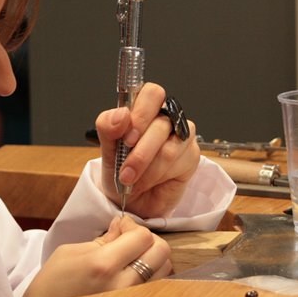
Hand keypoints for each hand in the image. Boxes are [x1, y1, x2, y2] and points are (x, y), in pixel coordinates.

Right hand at [20, 216, 171, 296]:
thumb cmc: (51, 286)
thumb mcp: (70, 253)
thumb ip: (103, 239)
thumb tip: (122, 226)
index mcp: (102, 265)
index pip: (142, 236)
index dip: (133, 226)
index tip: (122, 226)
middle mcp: (122, 285)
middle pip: (161, 251)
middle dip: (147, 239)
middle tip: (129, 239)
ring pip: (164, 269)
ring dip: (152, 257)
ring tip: (131, 257)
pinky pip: (157, 287)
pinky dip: (151, 274)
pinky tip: (133, 273)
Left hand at [96, 83, 198, 217]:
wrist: (132, 202)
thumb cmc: (121, 172)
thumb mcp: (106, 151)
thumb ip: (108, 128)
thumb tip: (121, 114)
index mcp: (145, 109)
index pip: (152, 93)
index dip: (141, 114)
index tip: (127, 138)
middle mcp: (166, 118)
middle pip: (162, 122)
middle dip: (140, 152)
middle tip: (126, 169)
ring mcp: (182, 136)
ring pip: (169, 147)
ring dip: (146, 169)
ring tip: (132, 180)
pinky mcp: (191, 155)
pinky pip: (178, 162)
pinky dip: (157, 176)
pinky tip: (150, 181)